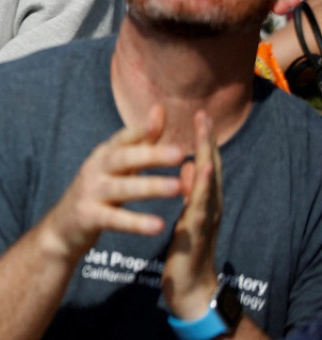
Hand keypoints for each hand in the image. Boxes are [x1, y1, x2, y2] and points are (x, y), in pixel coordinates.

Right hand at [37, 105, 184, 261]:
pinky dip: (136, 222)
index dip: (141, 129)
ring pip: (120, 187)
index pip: (122, 138)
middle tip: (179, 153)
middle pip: (122, 158)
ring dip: (149, 186)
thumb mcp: (116, 165)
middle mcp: (94, 169)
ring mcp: (90, 192)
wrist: (62, 227)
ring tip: (177, 187)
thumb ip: (140, 140)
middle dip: (150, 155)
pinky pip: (114, 219)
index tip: (162, 118)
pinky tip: (158, 225)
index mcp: (104, 155)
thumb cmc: (98, 191)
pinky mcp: (88, 217)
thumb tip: (160, 108)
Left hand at [161, 111, 222, 320]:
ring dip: (208, 158)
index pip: (205, 163)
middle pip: (211, 168)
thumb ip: (190, 189)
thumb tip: (190, 164)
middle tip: (204, 115)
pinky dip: (201, 188)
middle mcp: (209, 205)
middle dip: (208, 141)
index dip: (204, 140)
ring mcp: (206, 218)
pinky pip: (199, 207)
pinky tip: (199, 170)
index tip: (199, 114)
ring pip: (209, 184)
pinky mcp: (197, 232)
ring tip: (205, 133)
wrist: (188, 285)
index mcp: (203, 199)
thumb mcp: (188, 213)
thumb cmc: (188, 247)